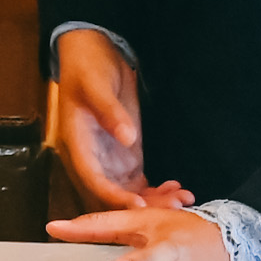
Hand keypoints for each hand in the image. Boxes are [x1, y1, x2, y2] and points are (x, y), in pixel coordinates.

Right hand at [49, 27, 186, 211]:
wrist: (93, 53)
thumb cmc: (88, 67)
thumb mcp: (97, 84)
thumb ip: (110, 111)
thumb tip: (127, 138)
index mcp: (77, 144)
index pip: (94, 179)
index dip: (114, 197)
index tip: (139, 206)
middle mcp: (92, 159)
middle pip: (113, 193)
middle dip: (141, 204)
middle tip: (174, 207)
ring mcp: (109, 160)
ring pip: (128, 192)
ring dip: (153, 200)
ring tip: (183, 199)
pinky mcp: (125, 156)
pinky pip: (138, 183)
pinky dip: (155, 190)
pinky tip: (176, 189)